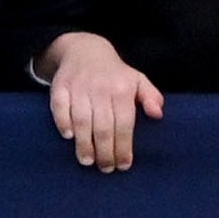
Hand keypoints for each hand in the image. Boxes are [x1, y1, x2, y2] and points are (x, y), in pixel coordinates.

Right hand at [39, 32, 163, 171]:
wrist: (85, 49)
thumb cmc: (114, 73)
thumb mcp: (137, 80)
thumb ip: (151, 97)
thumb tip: (158, 114)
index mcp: (122, 89)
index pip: (124, 123)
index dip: (124, 147)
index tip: (123, 165)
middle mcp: (100, 88)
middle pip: (103, 126)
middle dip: (105, 152)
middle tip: (106, 168)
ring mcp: (79, 86)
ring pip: (82, 119)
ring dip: (84, 143)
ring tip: (87, 161)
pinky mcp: (60, 86)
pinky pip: (60, 106)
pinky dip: (63, 122)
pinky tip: (69, 137)